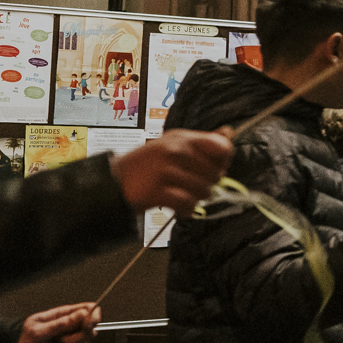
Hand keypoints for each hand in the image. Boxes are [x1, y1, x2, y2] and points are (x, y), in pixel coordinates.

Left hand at [15, 303, 100, 342]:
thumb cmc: (26, 341)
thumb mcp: (38, 331)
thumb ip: (60, 323)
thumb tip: (82, 314)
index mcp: (65, 315)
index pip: (90, 309)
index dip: (92, 317)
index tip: (85, 326)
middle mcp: (73, 327)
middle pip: (92, 330)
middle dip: (76, 339)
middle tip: (59, 341)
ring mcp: (74, 341)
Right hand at [112, 129, 233, 211]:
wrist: (114, 181)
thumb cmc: (149, 164)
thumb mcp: (175, 144)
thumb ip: (203, 141)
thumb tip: (228, 132)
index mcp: (183, 138)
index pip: (222, 148)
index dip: (223, 162)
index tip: (213, 168)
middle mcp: (175, 151)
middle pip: (216, 175)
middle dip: (207, 184)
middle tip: (190, 185)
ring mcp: (165, 171)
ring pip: (204, 192)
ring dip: (197, 198)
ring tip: (182, 194)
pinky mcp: (156, 191)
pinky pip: (188, 204)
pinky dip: (186, 209)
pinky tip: (178, 206)